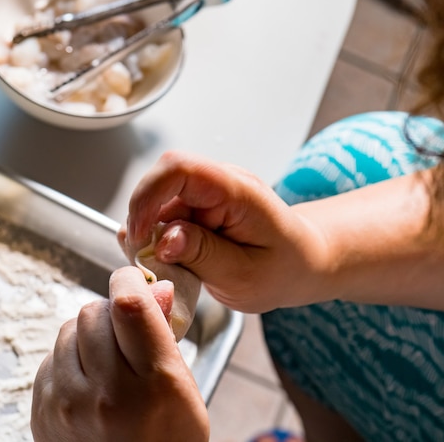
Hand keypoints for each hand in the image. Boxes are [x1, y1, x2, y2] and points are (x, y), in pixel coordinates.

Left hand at [31, 266, 209, 441]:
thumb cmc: (167, 441)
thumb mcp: (184, 388)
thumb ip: (165, 333)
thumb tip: (152, 287)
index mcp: (153, 385)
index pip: (127, 305)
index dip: (129, 281)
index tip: (133, 281)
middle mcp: (105, 395)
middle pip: (93, 312)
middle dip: (111, 313)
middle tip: (126, 335)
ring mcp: (66, 406)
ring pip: (68, 330)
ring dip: (88, 336)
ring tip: (107, 364)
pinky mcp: (42, 413)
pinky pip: (51, 357)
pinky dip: (69, 360)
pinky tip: (88, 382)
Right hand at [125, 150, 329, 312]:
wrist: (303, 262)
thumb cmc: (284, 269)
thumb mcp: (243, 276)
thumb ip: (201, 255)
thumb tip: (161, 241)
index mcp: (237, 192)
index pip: (179, 169)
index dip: (148, 196)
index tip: (139, 235)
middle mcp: (220, 183)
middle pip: (161, 182)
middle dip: (144, 219)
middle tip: (148, 259)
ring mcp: (208, 192)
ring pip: (158, 201)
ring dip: (152, 234)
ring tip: (171, 266)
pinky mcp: (199, 205)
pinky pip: (166, 214)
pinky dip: (160, 239)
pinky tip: (176, 260)